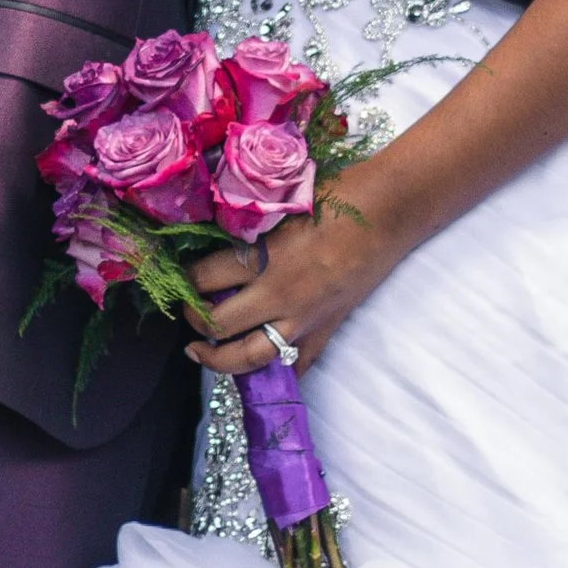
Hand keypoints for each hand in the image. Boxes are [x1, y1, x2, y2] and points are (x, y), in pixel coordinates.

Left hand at [185, 193, 398, 382]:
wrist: (389, 210)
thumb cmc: (337, 196)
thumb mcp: (281, 206)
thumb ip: (250, 229)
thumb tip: (215, 240)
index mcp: (263, 257)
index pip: (203, 278)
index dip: (184, 280)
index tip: (179, 278)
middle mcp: (278, 293)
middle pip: (218, 323)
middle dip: (194, 321)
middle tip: (187, 314)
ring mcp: (303, 317)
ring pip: (249, 356)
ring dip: (219, 360)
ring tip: (202, 353)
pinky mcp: (326, 328)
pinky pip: (297, 364)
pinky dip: (276, 371)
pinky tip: (259, 372)